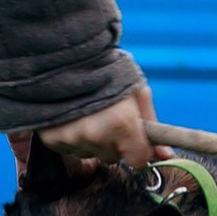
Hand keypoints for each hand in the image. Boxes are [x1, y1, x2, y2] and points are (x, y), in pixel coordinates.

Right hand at [35, 83, 168, 169]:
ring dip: (92, 140)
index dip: (138, 150)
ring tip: (86, 113)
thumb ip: (151, 124)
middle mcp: (96, 135)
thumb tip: (165, 155)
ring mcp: (72, 138)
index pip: (137, 160)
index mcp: (122, 122)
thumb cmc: (106, 70)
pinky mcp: (51, 139)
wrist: (64, 55)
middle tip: (107, 118)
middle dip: (114, 142)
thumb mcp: (136, 90)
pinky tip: (70, 117)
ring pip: (90, 153)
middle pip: (112, 157)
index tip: (134, 139)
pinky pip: (68, 149)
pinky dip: (71, 137)